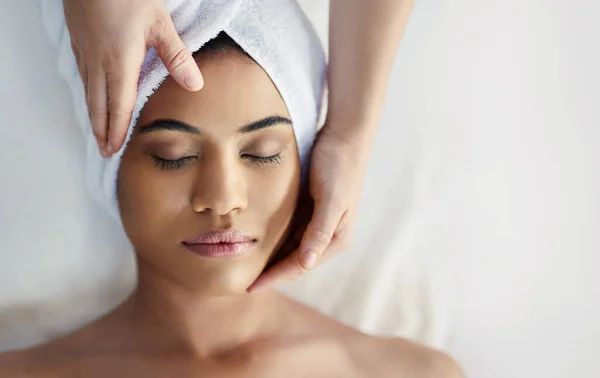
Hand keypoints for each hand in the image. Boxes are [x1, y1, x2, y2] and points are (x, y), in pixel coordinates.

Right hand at [63, 0, 203, 156]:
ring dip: (93, 113)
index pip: (119, 106)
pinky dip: (88, 92)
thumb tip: (195, 85)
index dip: (117, 130)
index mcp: (120, 62)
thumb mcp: (158, 22)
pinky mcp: (79, 38)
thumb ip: (177, 55)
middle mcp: (98, 61)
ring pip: (88, 90)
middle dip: (101, 130)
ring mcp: (85, 50)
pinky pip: (83, 74)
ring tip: (98, 129)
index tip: (114, 150)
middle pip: (98, 105)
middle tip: (103, 151)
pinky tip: (92, 92)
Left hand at [248, 126, 367, 292]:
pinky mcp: (310, 210)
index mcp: (336, 238)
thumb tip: (306, 262)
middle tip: (242, 283)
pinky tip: (255, 241)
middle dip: (271, 273)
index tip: (250, 287)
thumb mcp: (330, 198)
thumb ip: (320, 231)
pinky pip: (289, 232)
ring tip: (245, 267)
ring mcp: (318, 223)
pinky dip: (273, 239)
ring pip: (290, 248)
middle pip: (294, 261)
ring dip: (271, 258)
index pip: (300, 265)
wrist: (344, 137)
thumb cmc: (338, 167)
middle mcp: (328, 235)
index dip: (275, 277)